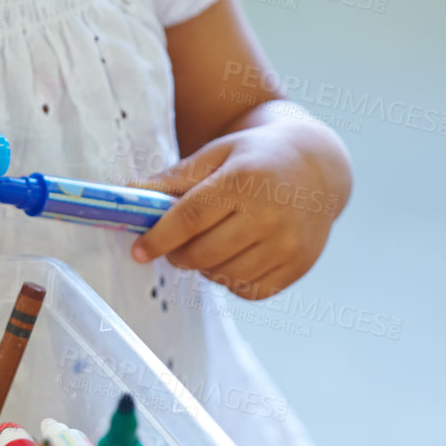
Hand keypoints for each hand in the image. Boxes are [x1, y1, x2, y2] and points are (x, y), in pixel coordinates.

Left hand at [129, 118, 347, 300]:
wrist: (316, 167)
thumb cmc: (256, 158)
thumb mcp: (216, 154)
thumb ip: (174, 178)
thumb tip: (128, 193)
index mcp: (245, 179)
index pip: (191, 218)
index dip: (159, 238)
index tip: (138, 250)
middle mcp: (270, 214)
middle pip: (204, 253)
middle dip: (178, 254)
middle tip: (175, 244)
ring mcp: (288, 244)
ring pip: (224, 276)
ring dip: (205, 267)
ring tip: (208, 245)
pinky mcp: (298, 266)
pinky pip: (249, 291)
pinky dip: (232, 280)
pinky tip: (233, 256)